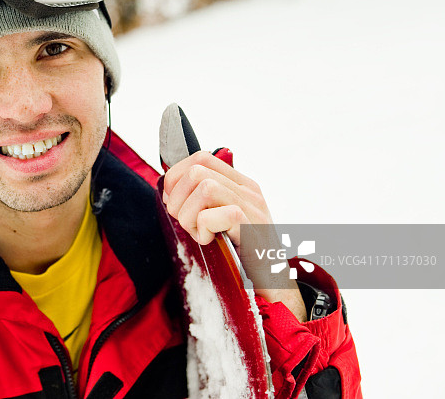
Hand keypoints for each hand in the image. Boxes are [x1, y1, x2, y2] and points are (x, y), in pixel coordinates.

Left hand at [162, 150, 306, 320]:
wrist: (274, 286)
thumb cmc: (243, 254)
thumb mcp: (221, 220)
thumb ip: (204, 201)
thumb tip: (170, 189)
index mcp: (240, 184)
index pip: (201, 158)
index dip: (177, 177)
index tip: (174, 202)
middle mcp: (248, 191)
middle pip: (197, 171)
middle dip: (178, 198)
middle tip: (186, 222)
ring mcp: (252, 208)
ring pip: (204, 187)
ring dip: (188, 215)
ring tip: (199, 232)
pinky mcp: (251, 228)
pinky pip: (212, 215)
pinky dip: (203, 229)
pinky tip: (210, 241)